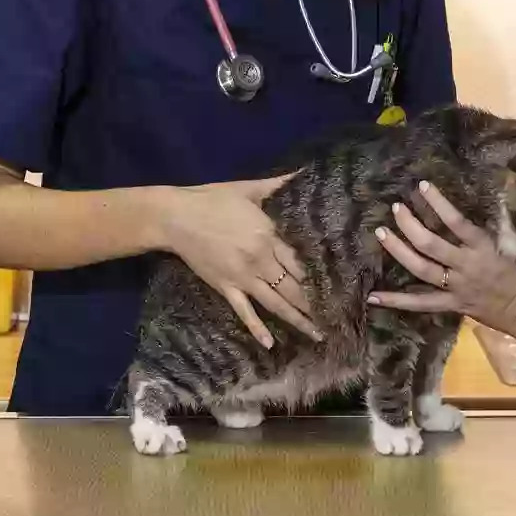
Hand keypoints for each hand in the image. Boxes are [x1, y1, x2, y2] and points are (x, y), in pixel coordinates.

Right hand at [161, 177, 322, 347]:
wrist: (175, 217)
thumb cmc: (213, 200)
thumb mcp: (249, 188)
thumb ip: (280, 184)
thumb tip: (304, 172)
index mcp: (269, 236)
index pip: (301, 262)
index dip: (321, 276)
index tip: (339, 288)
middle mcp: (260, 260)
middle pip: (294, 286)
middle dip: (316, 303)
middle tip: (337, 318)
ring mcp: (243, 277)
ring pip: (276, 303)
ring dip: (298, 320)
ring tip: (317, 334)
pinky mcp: (225, 288)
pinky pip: (244, 312)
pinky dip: (257, 328)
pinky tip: (270, 343)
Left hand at [367, 182, 515, 337]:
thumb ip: (501, 228)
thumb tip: (495, 202)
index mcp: (485, 248)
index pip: (457, 222)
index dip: (438, 203)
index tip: (422, 186)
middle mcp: (466, 266)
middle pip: (430, 244)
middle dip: (410, 225)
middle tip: (396, 208)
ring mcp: (457, 288)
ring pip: (421, 269)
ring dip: (399, 251)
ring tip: (381, 234)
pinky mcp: (454, 306)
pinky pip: (420, 304)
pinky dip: (396, 301)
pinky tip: (373, 297)